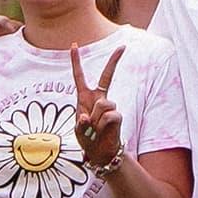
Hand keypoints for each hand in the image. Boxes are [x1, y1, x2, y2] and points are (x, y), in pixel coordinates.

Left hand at [68, 43, 125, 172]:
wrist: (99, 152)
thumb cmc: (87, 138)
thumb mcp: (78, 130)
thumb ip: (80, 124)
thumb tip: (86, 118)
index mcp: (84, 97)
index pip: (80, 76)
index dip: (76, 61)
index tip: (74, 45)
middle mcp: (98, 98)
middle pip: (107, 76)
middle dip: (114, 61)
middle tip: (123, 47)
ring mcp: (109, 106)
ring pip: (102, 104)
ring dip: (95, 119)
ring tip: (94, 129)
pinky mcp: (117, 115)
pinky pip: (109, 116)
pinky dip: (102, 125)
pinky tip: (102, 131)